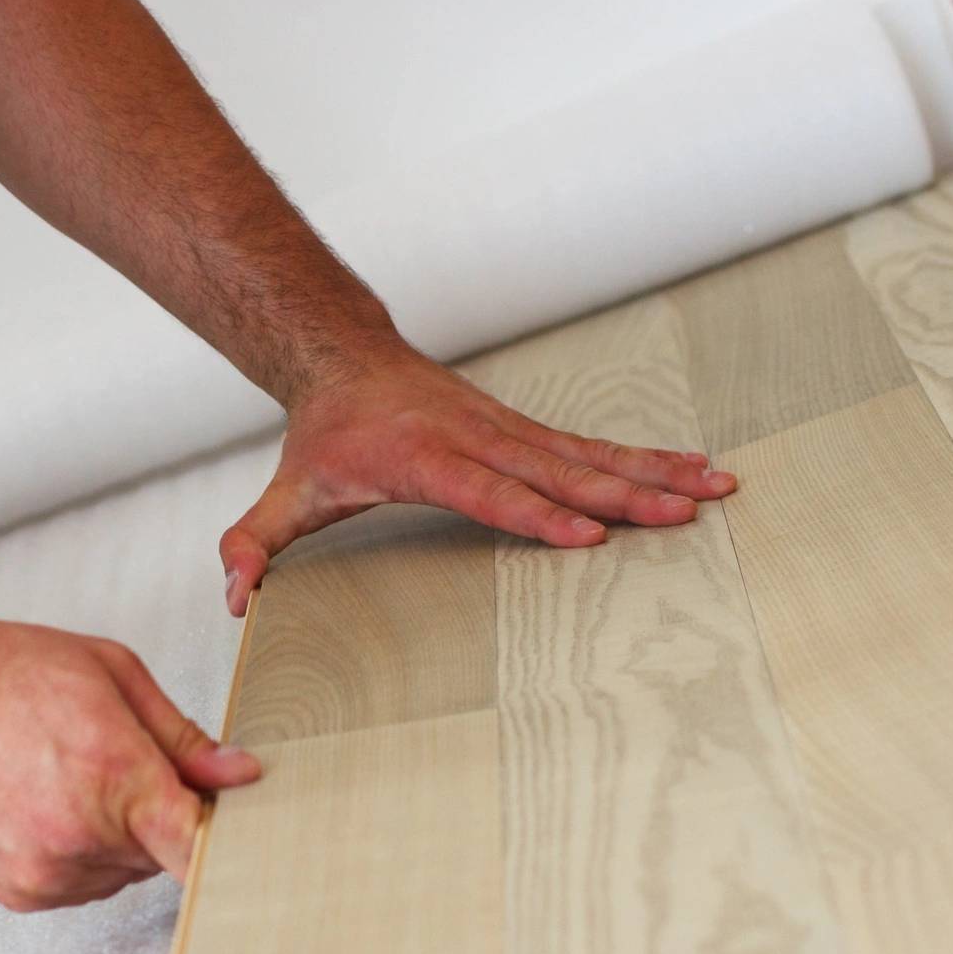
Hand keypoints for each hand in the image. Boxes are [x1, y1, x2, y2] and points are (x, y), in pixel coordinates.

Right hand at [0, 615, 259, 909]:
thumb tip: (240, 774)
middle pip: (167, 854)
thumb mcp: (113, 676)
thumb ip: (183, 738)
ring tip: (69, 775)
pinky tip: (46, 802)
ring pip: (127, 872)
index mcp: (113, 774)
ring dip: (120, 836)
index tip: (245, 834)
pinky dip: (81, 852)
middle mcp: (79, 836)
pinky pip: (84, 884)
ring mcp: (45, 874)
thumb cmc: (2, 674)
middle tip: (123, 762)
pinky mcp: (20, 894)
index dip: (228, 841)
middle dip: (161, 815)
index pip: (200, 846)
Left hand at [217, 348, 737, 613]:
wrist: (344, 357)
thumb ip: (255, 545)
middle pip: (560, 470)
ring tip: (716, 487)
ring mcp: (509, 429)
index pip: (488, 491)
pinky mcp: (527, 429)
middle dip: (624, 494)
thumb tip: (235, 596)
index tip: (587, 536)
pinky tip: (693, 470)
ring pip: (591, 453)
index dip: (536, 513)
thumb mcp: (286, 492)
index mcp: (425, 458)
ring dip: (656, 472)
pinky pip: (593, 446)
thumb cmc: (324, 436)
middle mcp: (477, 438)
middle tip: (684, 513)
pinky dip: (646, 458)